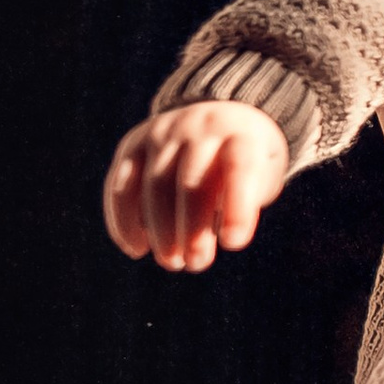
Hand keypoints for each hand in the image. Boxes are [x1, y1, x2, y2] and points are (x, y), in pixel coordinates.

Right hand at [105, 100, 290, 270]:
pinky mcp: (133, 144)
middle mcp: (200, 128)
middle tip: (197, 263)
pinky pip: (121, 184)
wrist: (218, 119)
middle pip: (191, 181)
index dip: (236, 207)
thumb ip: (245, 201)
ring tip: (172, 262)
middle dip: (192, 228)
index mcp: (240, 134)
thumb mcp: (262, 176)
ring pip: (154, 184)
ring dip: (160, 230)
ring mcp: (163, 132)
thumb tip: (223, 236)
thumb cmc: (246, 163)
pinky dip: (124, 220)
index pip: (239, 167)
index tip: (233, 244)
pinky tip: (136, 248)